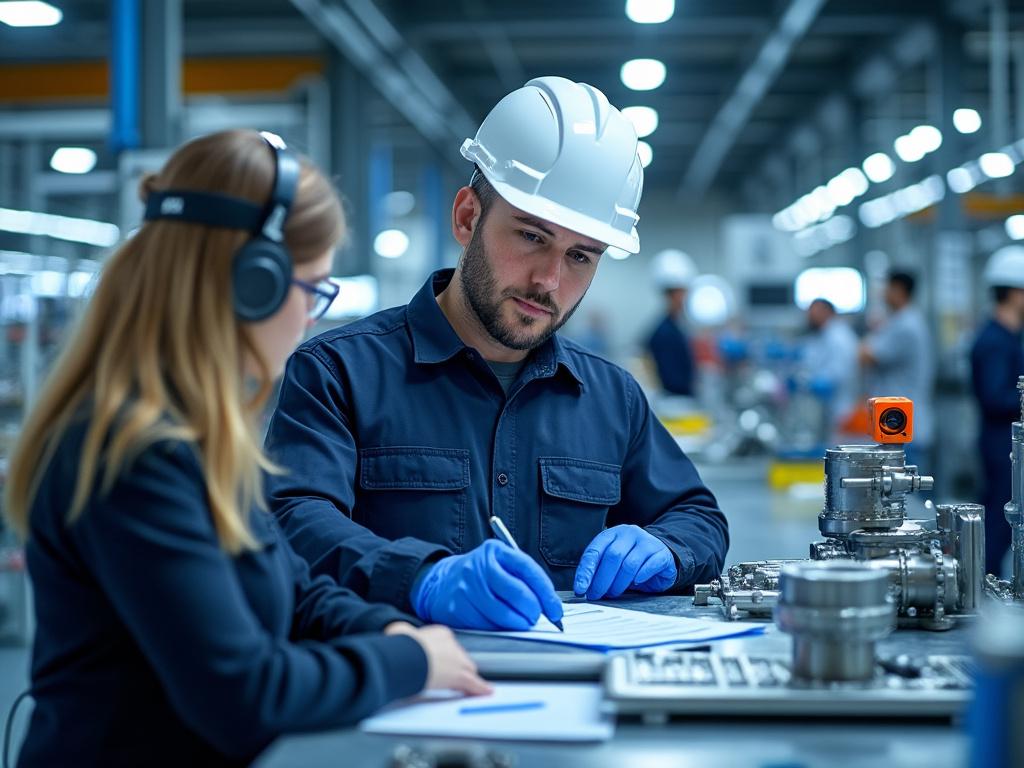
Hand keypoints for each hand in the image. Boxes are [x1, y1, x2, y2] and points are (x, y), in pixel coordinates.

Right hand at [386, 623, 490, 694]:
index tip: (440, 661)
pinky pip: (473, 683)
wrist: (407, 656)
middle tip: (448, 676)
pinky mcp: (459, 676)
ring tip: (463, 687)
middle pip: (461, 657)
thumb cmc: (401, 645)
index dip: (446, 656)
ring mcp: (458, 660)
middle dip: (457, 667)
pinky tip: (485, 691)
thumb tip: (395, 630)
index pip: (449, 645)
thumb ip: (400, 631)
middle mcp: (452, 645)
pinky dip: (479, 688)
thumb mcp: (398, 632)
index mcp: (440, 633)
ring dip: (466, 678)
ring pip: (467, 670)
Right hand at [411, 540, 562, 630]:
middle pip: (518, 594)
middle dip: (534, 611)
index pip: (528, 570)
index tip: (555, 609)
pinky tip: (502, 625)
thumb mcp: (499, 564)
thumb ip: (523, 578)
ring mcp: (467, 588)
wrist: (441, 582)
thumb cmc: (479, 575)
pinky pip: (488, 625)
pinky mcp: (458, 609)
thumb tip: (549, 605)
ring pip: (504, 614)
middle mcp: (479, 567)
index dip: (546, 593)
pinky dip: (501, 629)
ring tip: (522, 622)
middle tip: (536, 617)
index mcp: (495, 552)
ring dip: (519, 624)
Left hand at [573, 525, 676, 599]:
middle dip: (602, 580)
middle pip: (612, 557)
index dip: (586, 571)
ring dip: (619, 583)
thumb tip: (583, 588)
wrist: (660, 556)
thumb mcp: (612, 562)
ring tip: (613, 593)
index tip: (581, 588)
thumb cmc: (632, 561)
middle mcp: (628, 534)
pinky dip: (640, 576)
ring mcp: (646, 541)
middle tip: (596, 595)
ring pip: (629, 564)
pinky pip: (649, 566)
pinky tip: (636, 583)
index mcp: (612, 534)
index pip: (594, 551)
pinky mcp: (660, 552)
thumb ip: (599, 570)